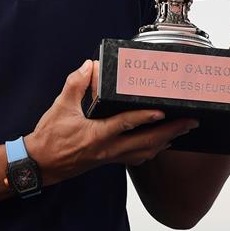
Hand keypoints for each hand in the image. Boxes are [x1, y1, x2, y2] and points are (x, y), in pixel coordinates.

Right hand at [25, 60, 197, 185]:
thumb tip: (90, 65)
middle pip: (146, 143)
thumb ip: (76, 84)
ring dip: (165, 141)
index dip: (145, 118)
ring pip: (145, 153)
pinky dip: (152, 150)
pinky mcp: (110, 161)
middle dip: (171, 132)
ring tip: (183, 130)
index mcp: (96, 135)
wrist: (39, 166)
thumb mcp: (60, 107)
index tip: (163, 111)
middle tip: (190, 122)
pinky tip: (160, 143)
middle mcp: (108, 150)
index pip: (125, 125)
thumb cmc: (49, 139)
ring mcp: (110, 158)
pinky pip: (137, 158)